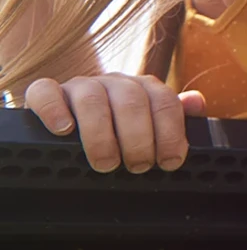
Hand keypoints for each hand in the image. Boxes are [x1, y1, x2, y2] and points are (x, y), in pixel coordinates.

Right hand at [24, 74, 205, 173]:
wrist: (72, 115)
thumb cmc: (119, 128)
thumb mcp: (149, 123)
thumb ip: (174, 115)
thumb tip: (197, 102)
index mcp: (144, 88)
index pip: (164, 101)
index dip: (171, 133)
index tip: (170, 162)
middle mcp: (115, 82)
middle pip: (131, 101)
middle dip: (139, 138)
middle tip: (138, 167)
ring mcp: (80, 85)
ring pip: (92, 98)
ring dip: (100, 134)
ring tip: (106, 163)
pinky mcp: (47, 92)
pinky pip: (45, 92)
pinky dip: (54, 110)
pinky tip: (63, 131)